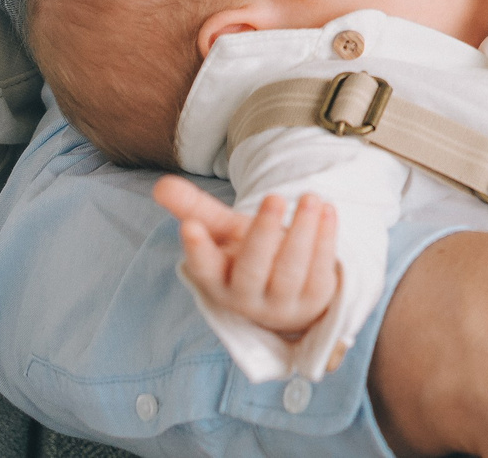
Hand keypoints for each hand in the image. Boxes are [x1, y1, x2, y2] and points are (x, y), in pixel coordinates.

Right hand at [154, 175, 338, 341]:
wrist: (289, 290)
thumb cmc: (248, 253)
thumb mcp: (223, 232)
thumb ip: (195, 209)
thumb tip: (160, 185)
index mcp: (218, 281)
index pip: (204, 269)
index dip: (197, 250)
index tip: (189, 226)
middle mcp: (248, 298)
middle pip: (253, 270)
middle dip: (263, 233)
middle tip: (274, 196)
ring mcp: (282, 303)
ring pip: (292, 270)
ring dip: (302, 232)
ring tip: (310, 196)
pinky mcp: (315, 299)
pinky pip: (321, 269)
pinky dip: (325, 238)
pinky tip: (327, 209)